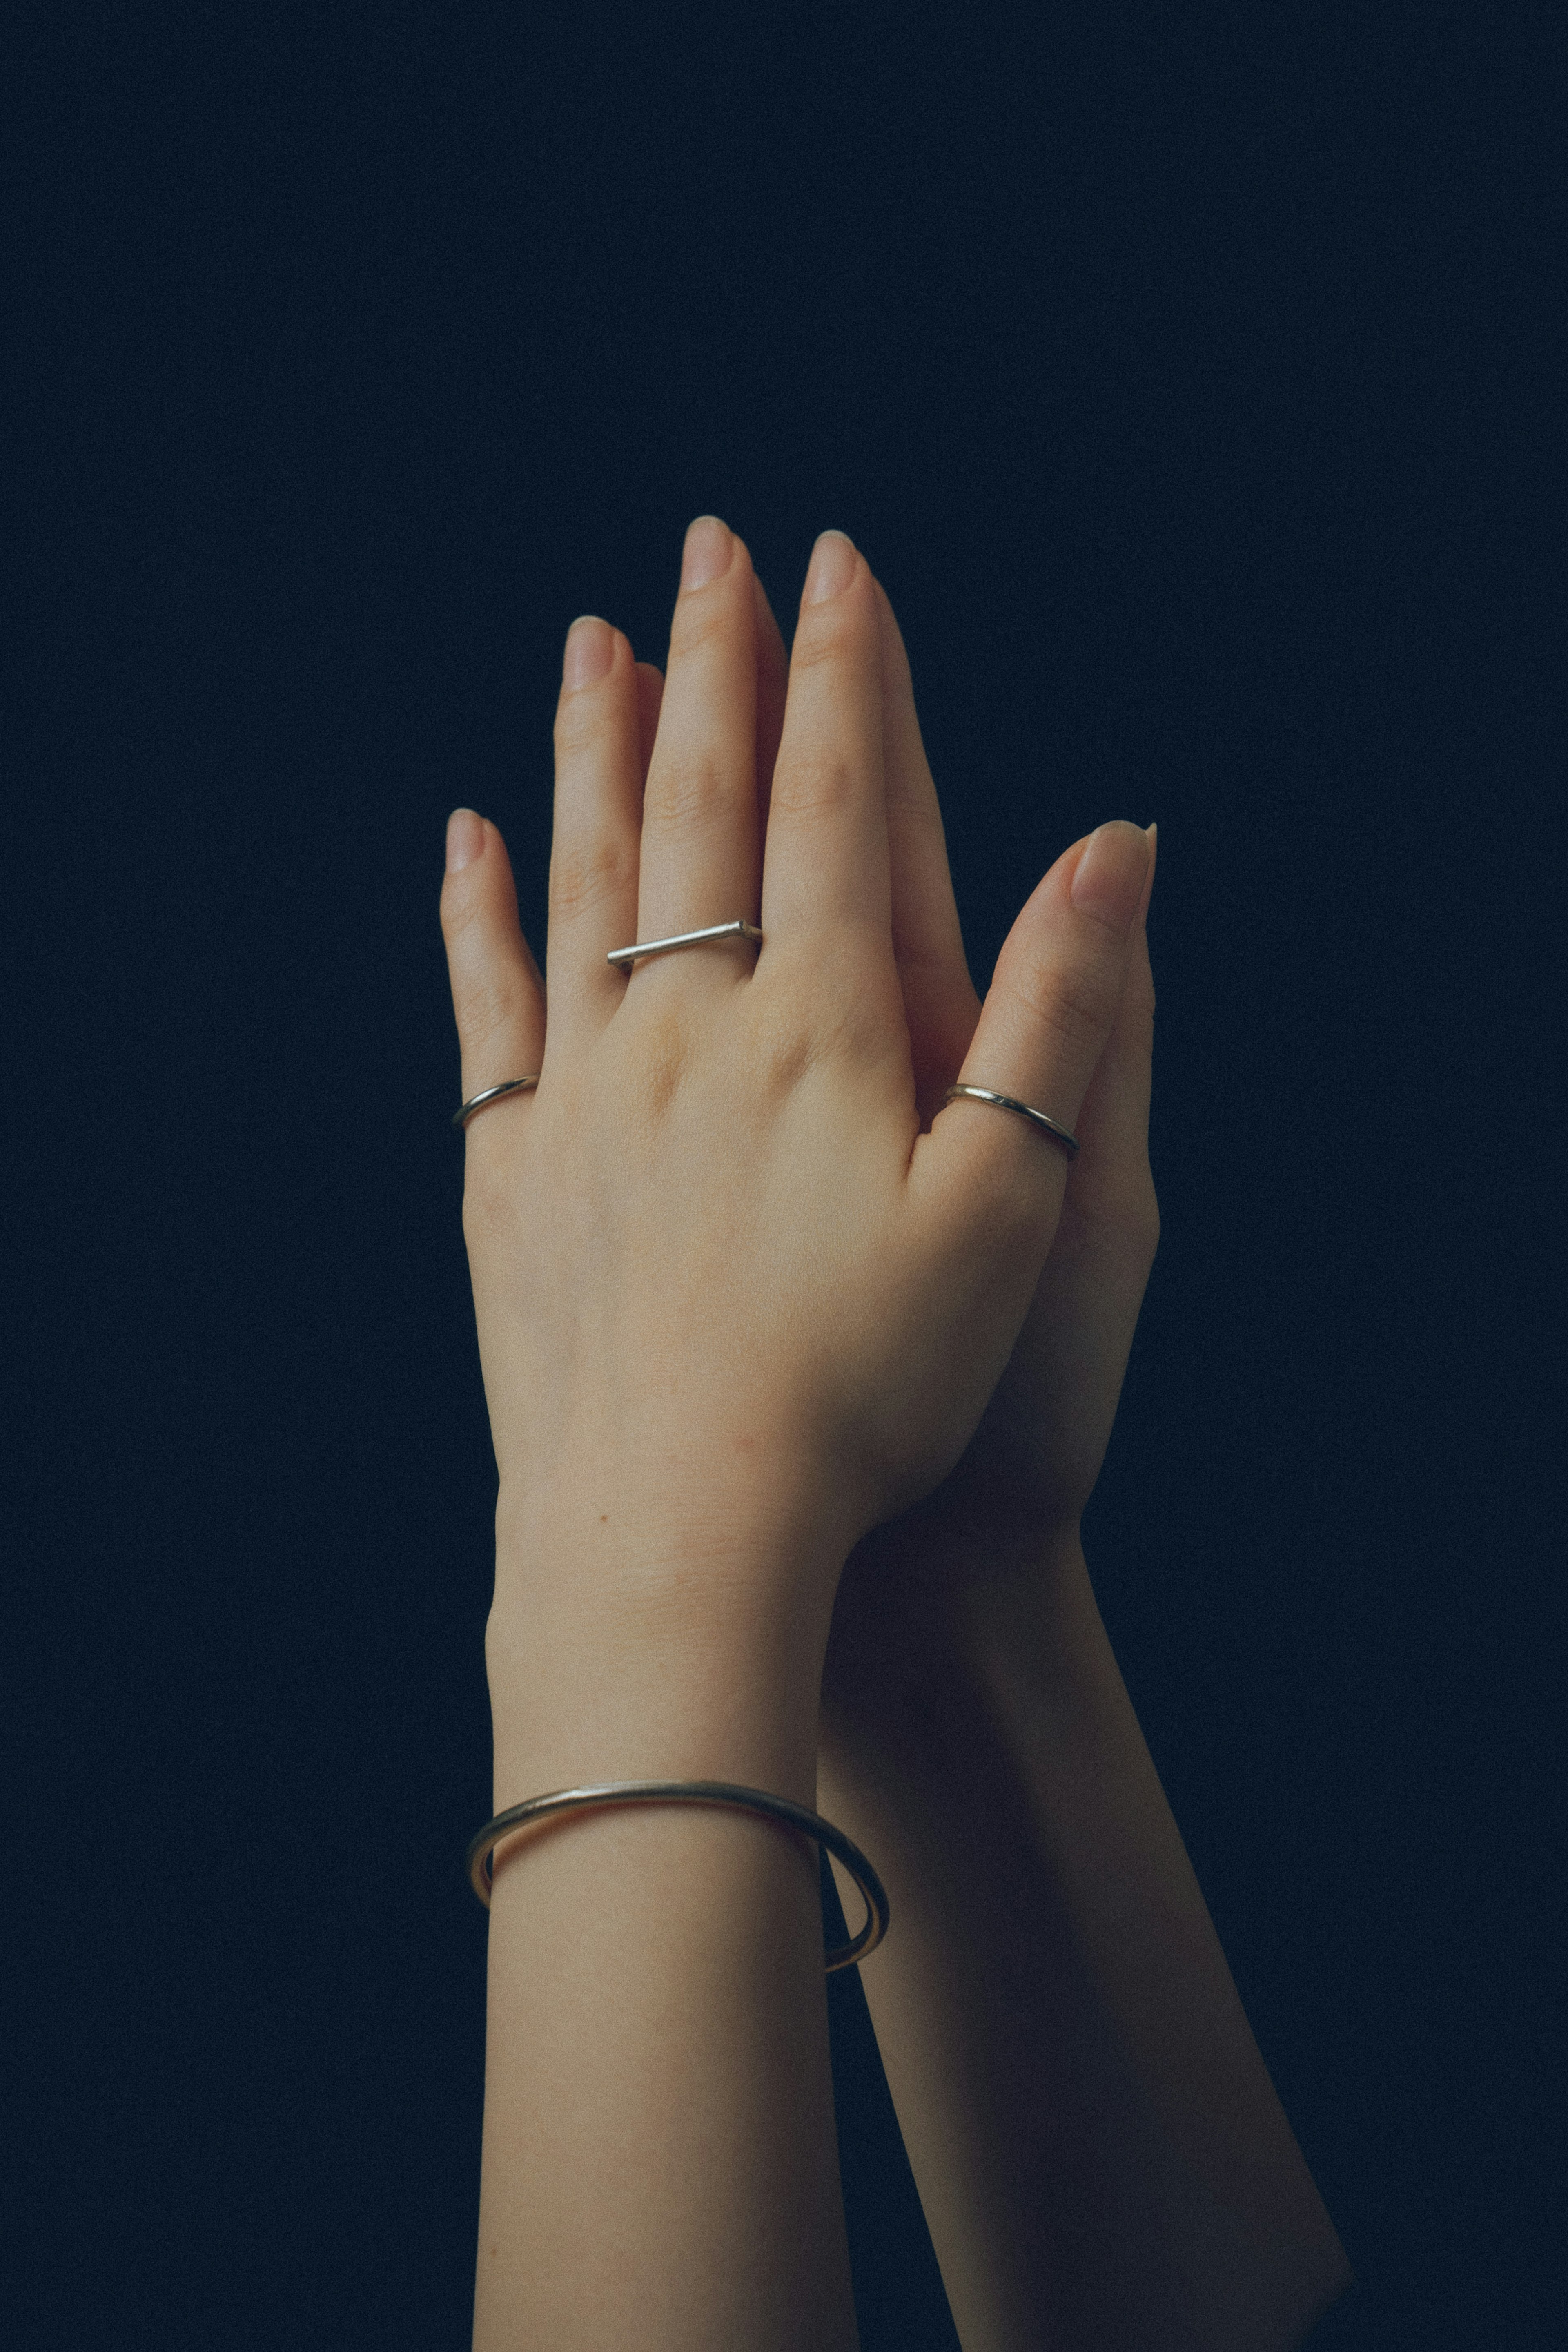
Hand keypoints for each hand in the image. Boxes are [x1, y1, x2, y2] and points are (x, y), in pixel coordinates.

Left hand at [438, 518, 1151, 1688]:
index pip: (838, 801)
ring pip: (584, 872)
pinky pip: (486, 1002)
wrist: (683, 1527)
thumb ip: (1064, 1010)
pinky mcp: (511, 1166)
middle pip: (701, 804)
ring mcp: (583, 1090)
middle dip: (717, 664)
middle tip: (710, 549)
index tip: (834, 563)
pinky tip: (468, 837)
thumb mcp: (1016, 1206)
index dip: (845, 674)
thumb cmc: (871, 1386)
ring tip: (595, 643)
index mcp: (822, 1026)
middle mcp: (689, 1026)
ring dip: (594, 747)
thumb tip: (1117, 842)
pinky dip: (476, 910)